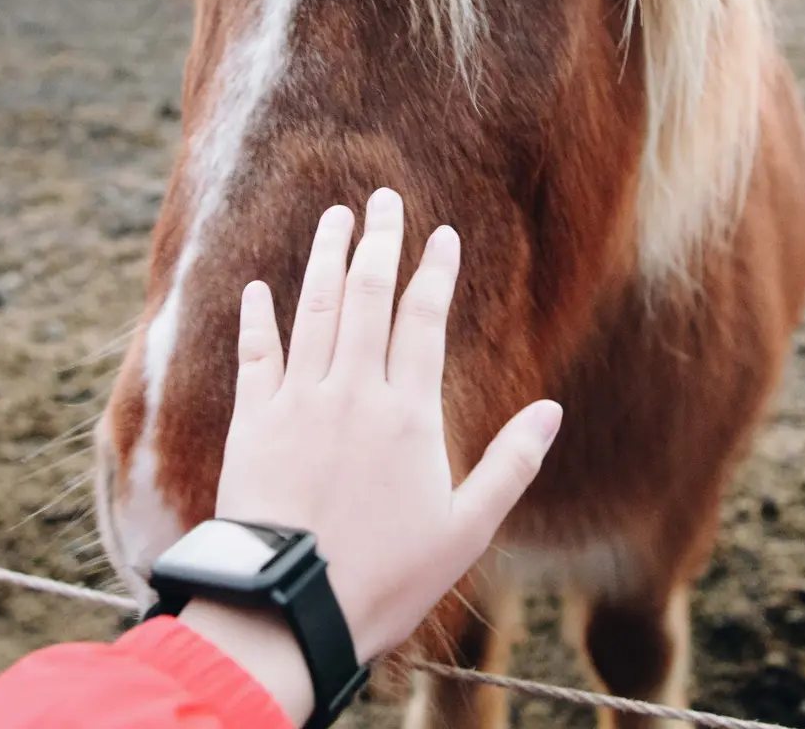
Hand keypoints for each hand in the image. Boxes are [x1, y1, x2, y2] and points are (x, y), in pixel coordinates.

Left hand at [214, 188, 562, 660]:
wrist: (292, 604)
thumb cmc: (386, 577)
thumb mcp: (467, 528)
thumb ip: (511, 464)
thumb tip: (552, 412)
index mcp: (409, 414)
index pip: (425, 320)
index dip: (435, 272)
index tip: (442, 235)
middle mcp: (353, 392)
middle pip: (368, 297)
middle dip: (379, 242)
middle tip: (384, 199)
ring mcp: (298, 403)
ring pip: (314, 311)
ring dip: (325, 259)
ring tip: (334, 218)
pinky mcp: (253, 424)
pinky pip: (256, 355)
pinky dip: (257, 318)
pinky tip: (258, 288)